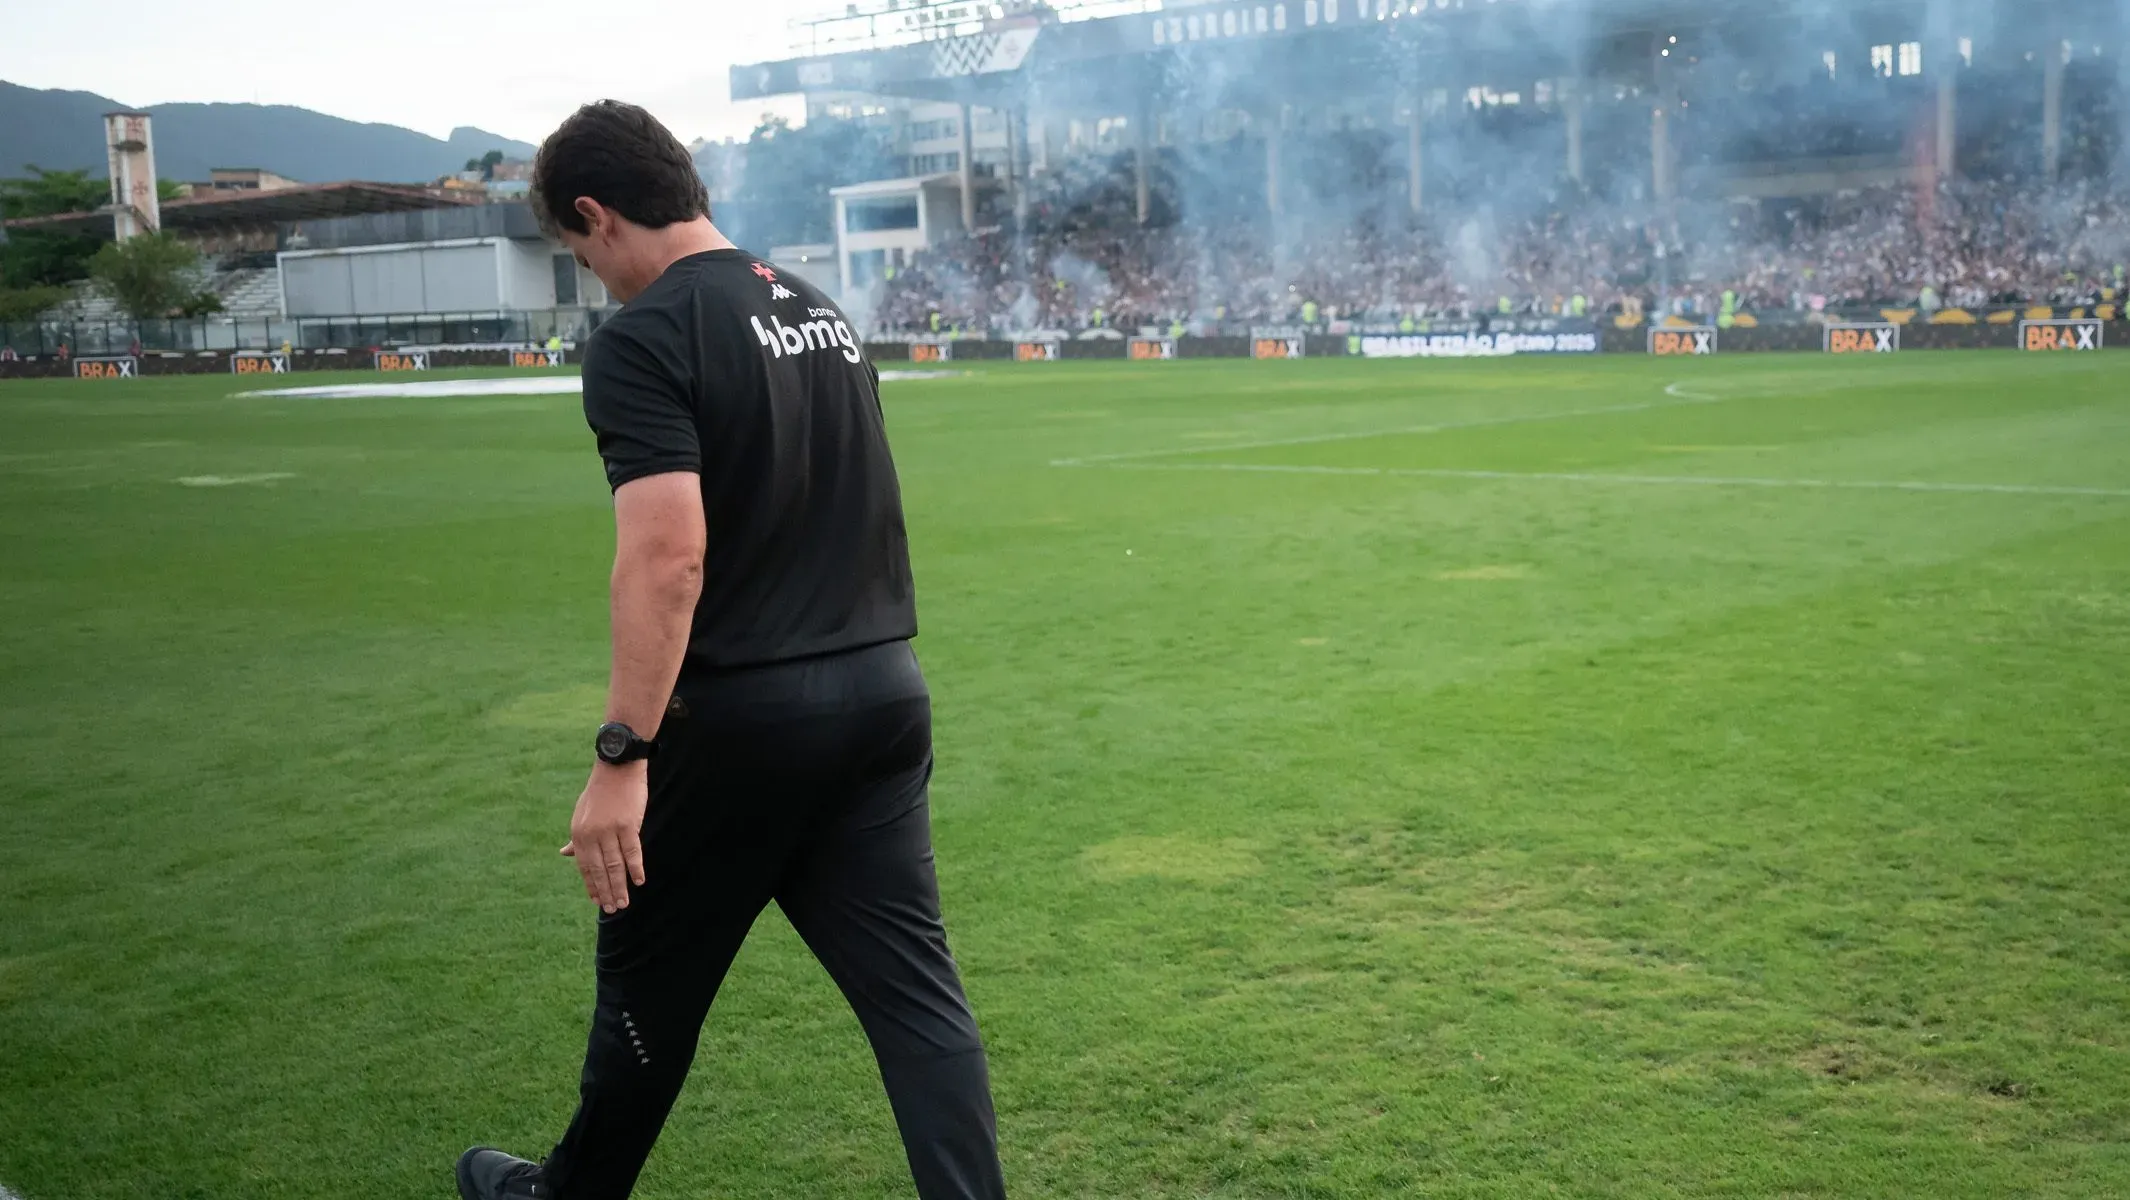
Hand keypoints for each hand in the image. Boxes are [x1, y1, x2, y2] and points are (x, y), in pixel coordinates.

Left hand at [561, 763, 647, 912]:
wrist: (616, 767)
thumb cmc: (600, 792)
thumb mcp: (581, 814)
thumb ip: (576, 838)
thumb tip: (565, 854)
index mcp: (578, 833)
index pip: (584, 866)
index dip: (591, 885)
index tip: (597, 900)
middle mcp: (591, 834)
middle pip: (599, 870)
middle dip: (606, 891)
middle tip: (612, 909)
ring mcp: (609, 830)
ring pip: (614, 865)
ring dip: (619, 886)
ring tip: (624, 902)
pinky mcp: (627, 825)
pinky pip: (632, 851)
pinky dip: (635, 868)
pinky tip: (638, 881)